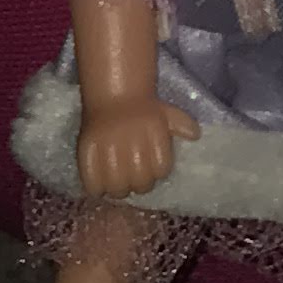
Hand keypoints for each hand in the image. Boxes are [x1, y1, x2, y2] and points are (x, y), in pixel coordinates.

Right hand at [76, 96, 198, 198]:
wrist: (112, 94)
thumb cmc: (143, 109)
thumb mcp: (166, 112)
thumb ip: (181, 124)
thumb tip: (195, 135)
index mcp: (153, 131)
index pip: (161, 169)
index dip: (157, 173)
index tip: (152, 170)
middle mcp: (131, 139)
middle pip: (140, 182)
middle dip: (139, 184)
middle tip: (134, 179)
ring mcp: (107, 146)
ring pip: (117, 187)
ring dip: (119, 189)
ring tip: (118, 183)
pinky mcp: (86, 151)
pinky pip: (92, 183)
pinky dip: (96, 188)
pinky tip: (100, 183)